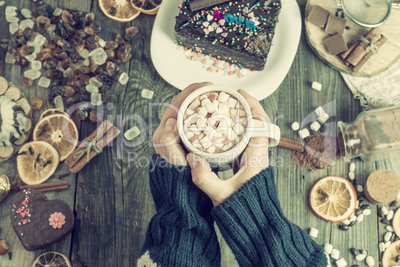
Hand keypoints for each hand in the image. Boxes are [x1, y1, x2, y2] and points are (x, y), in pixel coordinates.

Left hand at [152, 82, 212, 165]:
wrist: (188, 183)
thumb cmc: (181, 171)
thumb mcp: (174, 159)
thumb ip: (167, 143)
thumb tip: (171, 123)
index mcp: (165, 130)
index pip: (176, 104)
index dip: (189, 93)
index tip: (204, 87)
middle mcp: (171, 128)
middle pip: (183, 102)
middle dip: (196, 91)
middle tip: (212, 87)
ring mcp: (181, 129)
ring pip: (190, 107)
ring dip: (201, 97)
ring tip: (214, 92)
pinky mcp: (190, 132)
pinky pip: (197, 115)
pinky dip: (205, 107)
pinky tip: (215, 105)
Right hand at [187, 89, 269, 205]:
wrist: (255, 223)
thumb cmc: (242, 210)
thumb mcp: (221, 195)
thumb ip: (205, 179)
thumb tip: (191, 160)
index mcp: (257, 158)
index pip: (261, 125)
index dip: (253, 106)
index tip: (241, 95)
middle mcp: (258, 154)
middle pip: (258, 122)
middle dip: (245, 106)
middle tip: (229, 96)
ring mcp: (254, 157)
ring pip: (251, 129)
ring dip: (241, 116)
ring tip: (225, 107)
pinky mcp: (247, 161)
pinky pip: (244, 138)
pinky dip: (235, 128)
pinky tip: (222, 126)